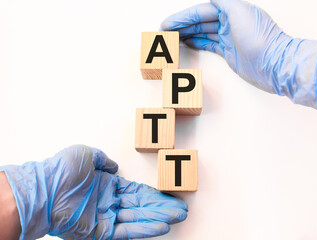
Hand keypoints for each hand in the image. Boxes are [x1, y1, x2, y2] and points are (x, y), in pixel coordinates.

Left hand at [0, 145, 186, 239]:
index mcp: (107, 185)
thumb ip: (104, 160)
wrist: (45, 188)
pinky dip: (144, 229)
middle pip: (142, 206)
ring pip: (138, 219)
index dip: (154, 195)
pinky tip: (160, 227)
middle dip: (162, 208)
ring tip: (177, 218)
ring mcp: (105, 217)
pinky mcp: (100, 232)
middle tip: (181, 210)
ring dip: (159, 219)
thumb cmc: (62, 170)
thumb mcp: (87, 155)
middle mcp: (109, 202)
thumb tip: (115, 166)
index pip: (136, 191)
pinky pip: (127, 231)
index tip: (169, 197)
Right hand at [161, 0, 316, 111]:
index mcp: (232, 10)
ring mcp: (229, 38)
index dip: (184, 16)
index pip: (202, 10)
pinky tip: (188, 42)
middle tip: (165, 30)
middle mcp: (230, 22)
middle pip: (201, 20)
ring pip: (203, 32)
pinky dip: (197, 42)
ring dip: (187, 33)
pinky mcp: (229, 52)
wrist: (274, 64)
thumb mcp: (240, 11)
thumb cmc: (260, 38)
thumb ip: (222, 1)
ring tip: (172, 36)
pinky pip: (209, 44)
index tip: (169, 22)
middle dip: (183, 24)